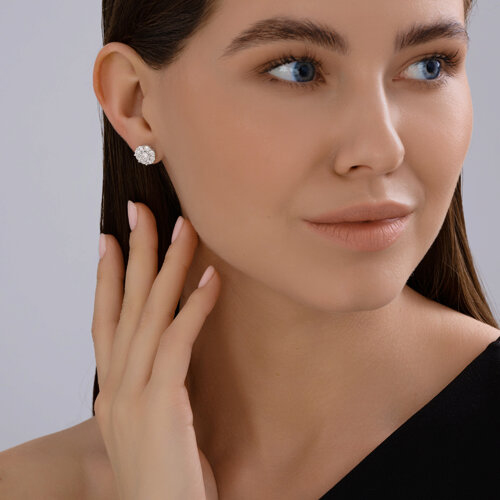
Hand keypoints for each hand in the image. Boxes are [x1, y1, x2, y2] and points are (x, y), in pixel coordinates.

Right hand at [91, 202, 220, 499]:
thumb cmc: (164, 479)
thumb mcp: (151, 425)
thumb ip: (153, 387)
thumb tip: (168, 351)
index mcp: (110, 390)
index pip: (104, 320)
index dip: (106, 278)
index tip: (109, 240)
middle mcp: (113, 386)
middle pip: (125, 305)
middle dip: (134, 253)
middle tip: (141, 211)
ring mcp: (132, 395)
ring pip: (150, 314)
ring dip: (168, 266)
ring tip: (184, 228)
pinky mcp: (160, 405)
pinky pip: (177, 342)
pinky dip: (194, 307)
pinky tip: (211, 278)